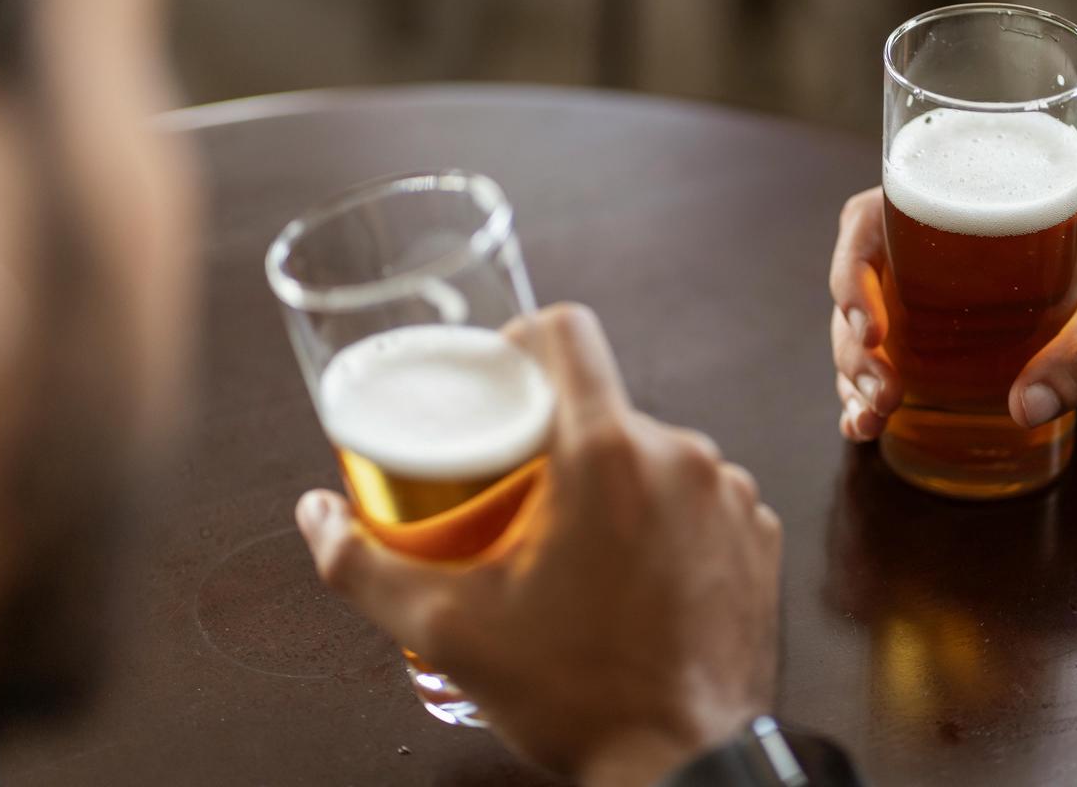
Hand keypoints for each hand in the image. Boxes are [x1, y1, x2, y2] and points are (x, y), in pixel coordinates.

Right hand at [296, 303, 781, 786]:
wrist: (682, 764)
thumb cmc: (577, 698)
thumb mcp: (447, 632)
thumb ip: (365, 566)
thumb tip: (317, 515)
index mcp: (608, 454)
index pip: (567, 332)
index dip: (522, 341)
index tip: (498, 383)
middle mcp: (682, 456)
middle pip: (604, 405)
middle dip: (556, 440)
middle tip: (516, 497)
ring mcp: (730, 493)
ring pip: (654, 451)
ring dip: (615, 482)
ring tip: (576, 546)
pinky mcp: (759, 531)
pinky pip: (700, 494)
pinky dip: (666, 517)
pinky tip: (634, 570)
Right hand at [829, 182, 1076, 437]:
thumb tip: (1023, 405)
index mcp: (982, 200)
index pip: (878, 216)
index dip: (853, 267)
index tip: (867, 323)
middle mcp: (958, 251)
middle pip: (868, 286)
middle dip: (852, 343)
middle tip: (876, 393)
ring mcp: (965, 302)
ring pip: (880, 333)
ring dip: (857, 376)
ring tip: (864, 423)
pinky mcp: (986, 349)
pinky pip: (918, 368)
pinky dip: (888, 399)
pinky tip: (876, 433)